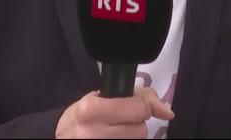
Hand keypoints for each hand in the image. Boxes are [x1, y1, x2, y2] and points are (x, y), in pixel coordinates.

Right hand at [56, 88, 172, 138]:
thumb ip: (140, 96)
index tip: (129, 107)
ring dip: (131, 137)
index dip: (139, 106)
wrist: (61, 136)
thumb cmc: (84, 114)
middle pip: (140, 130)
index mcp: (90, 109)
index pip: (138, 109)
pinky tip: (114, 139)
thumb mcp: (102, 96)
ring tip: (114, 132)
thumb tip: (168, 112)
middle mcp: (90, 133)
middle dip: (134, 124)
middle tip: (118, 121)